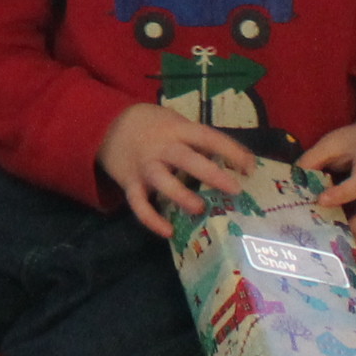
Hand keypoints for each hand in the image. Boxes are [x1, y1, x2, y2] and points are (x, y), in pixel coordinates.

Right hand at [97, 103, 255, 236]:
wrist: (106, 124)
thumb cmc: (152, 125)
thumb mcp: (175, 123)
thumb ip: (199, 140)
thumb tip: (237, 162)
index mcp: (177, 130)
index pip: (207, 137)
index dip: (230, 151)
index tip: (250, 168)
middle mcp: (161, 147)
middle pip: (186, 159)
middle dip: (210, 174)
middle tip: (234, 190)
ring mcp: (144, 166)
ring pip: (162, 181)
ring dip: (180, 196)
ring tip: (199, 209)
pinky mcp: (130, 183)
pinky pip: (139, 204)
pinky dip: (152, 219)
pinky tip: (168, 231)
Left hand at [298, 100, 355, 241]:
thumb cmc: (354, 142)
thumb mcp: (332, 142)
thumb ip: (313, 159)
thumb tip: (293, 182)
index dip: (342, 194)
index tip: (320, 201)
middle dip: (352, 228)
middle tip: (325, 235)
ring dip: (353, 238)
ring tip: (328, 244)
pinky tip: (336, 242)